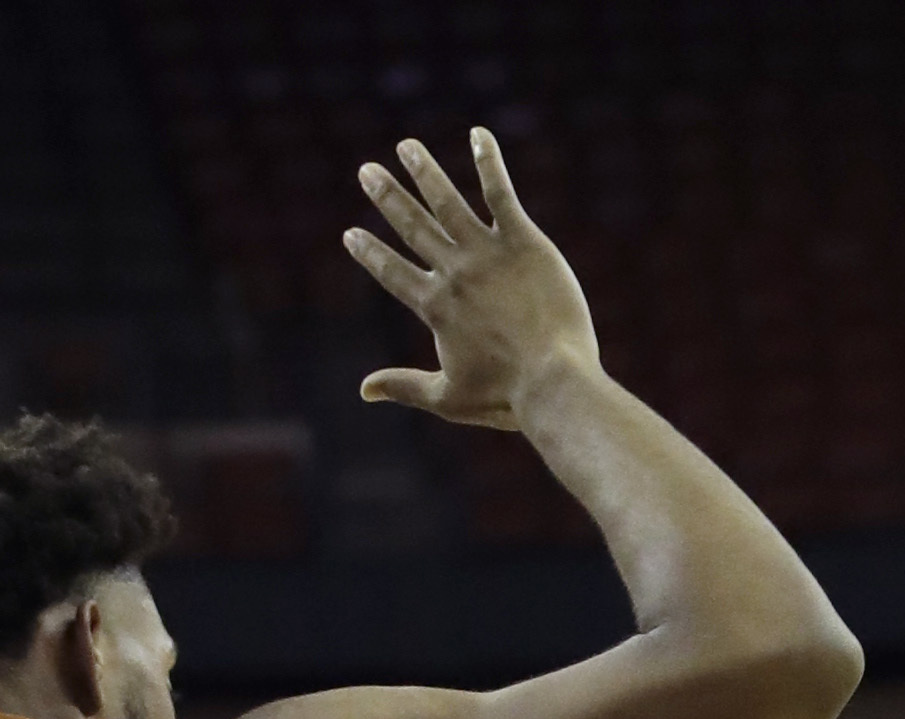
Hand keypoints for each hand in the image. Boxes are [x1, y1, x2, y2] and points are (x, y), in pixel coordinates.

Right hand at [347, 132, 597, 430]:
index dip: (370, 253)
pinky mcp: (523, 242)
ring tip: (407, 147)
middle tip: (367, 171)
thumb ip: (405, 386)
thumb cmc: (505, 398)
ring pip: (448, 201)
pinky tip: (478, 135)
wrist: (554, 384)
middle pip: (413, 227)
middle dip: (387, 197)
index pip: (393, 273)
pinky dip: (488, 162)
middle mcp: (455, 273)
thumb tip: (364, 391)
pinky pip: (500, 194)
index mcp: (436, 308)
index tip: (351, 234)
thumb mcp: (449, 398)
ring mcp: (487, 254)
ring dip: (424, 171)